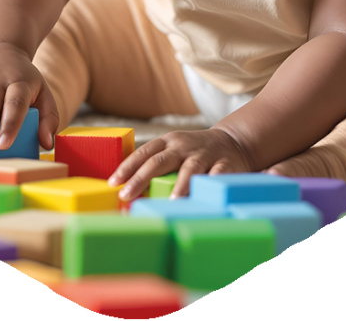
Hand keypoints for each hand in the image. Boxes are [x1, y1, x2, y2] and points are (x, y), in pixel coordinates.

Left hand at [108, 128, 254, 200]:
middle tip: (127, 195)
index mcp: (168, 142)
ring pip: (189, 168)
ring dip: (179, 185)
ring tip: (171, 202)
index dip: (127, 167)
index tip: (113, 183)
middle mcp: (183, 146)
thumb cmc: (194, 153)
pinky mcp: (225, 164)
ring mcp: (204, 154)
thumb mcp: (174, 152)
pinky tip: (203, 197)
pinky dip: (209, 185)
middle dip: (141, 178)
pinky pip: (217, 175)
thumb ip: (156, 167)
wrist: (233, 142)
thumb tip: (129, 192)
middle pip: (159, 161)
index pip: (143, 153)